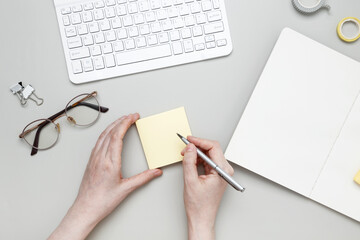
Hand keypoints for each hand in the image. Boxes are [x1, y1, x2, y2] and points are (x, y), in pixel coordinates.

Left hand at [48, 114, 162, 239]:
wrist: (85, 209)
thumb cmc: (102, 201)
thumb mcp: (126, 189)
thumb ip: (143, 178)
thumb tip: (155, 172)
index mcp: (110, 162)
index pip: (118, 136)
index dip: (126, 123)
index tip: (133, 117)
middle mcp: (100, 158)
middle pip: (110, 132)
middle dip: (122, 121)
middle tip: (131, 115)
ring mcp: (94, 158)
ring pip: (103, 135)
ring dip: (113, 125)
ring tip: (122, 120)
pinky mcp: (91, 161)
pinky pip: (98, 142)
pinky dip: (106, 133)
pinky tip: (109, 133)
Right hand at [181, 136, 233, 239]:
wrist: (201, 218)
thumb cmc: (199, 205)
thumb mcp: (190, 180)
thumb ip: (189, 161)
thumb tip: (190, 147)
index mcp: (222, 171)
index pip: (213, 147)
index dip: (199, 141)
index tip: (189, 140)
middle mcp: (225, 170)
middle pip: (212, 149)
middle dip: (197, 146)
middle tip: (185, 146)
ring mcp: (221, 172)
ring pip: (210, 154)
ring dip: (197, 152)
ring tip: (185, 155)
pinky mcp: (217, 174)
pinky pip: (208, 161)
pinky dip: (199, 158)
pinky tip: (190, 160)